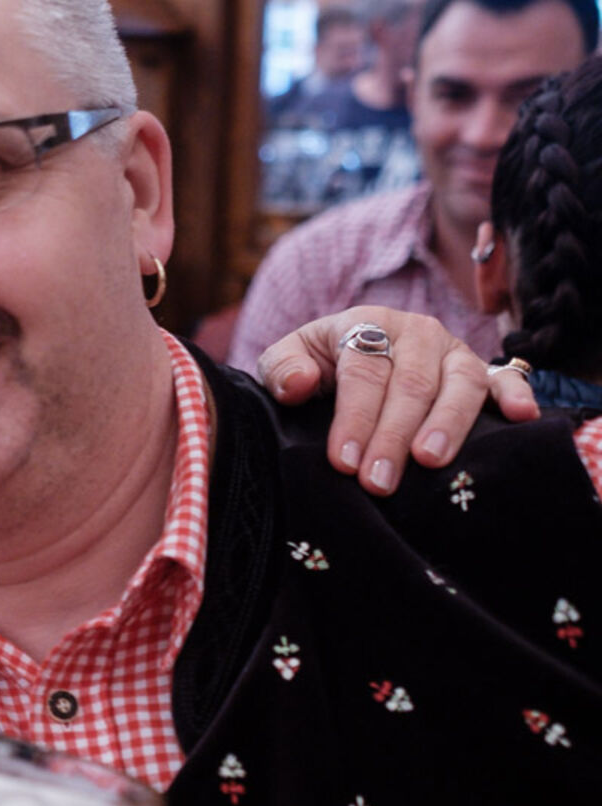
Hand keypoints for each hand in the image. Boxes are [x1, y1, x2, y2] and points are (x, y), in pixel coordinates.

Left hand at [257, 305, 538, 495]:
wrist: (347, 355)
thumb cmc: (317, 364)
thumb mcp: (288, 357)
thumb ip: (283, 368)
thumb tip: (299, 384)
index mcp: (367, 324)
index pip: (364, 372)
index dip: (355, 417)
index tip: (343, 461)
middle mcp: (416, 332)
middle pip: (410, 384)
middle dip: (393, 436)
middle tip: (378, 482)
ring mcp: (452, 351)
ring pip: (460, 383)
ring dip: (448, 423)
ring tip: (431, 460)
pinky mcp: (481, 370)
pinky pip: (504, 378)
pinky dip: (516, 394)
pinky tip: (523, 417)